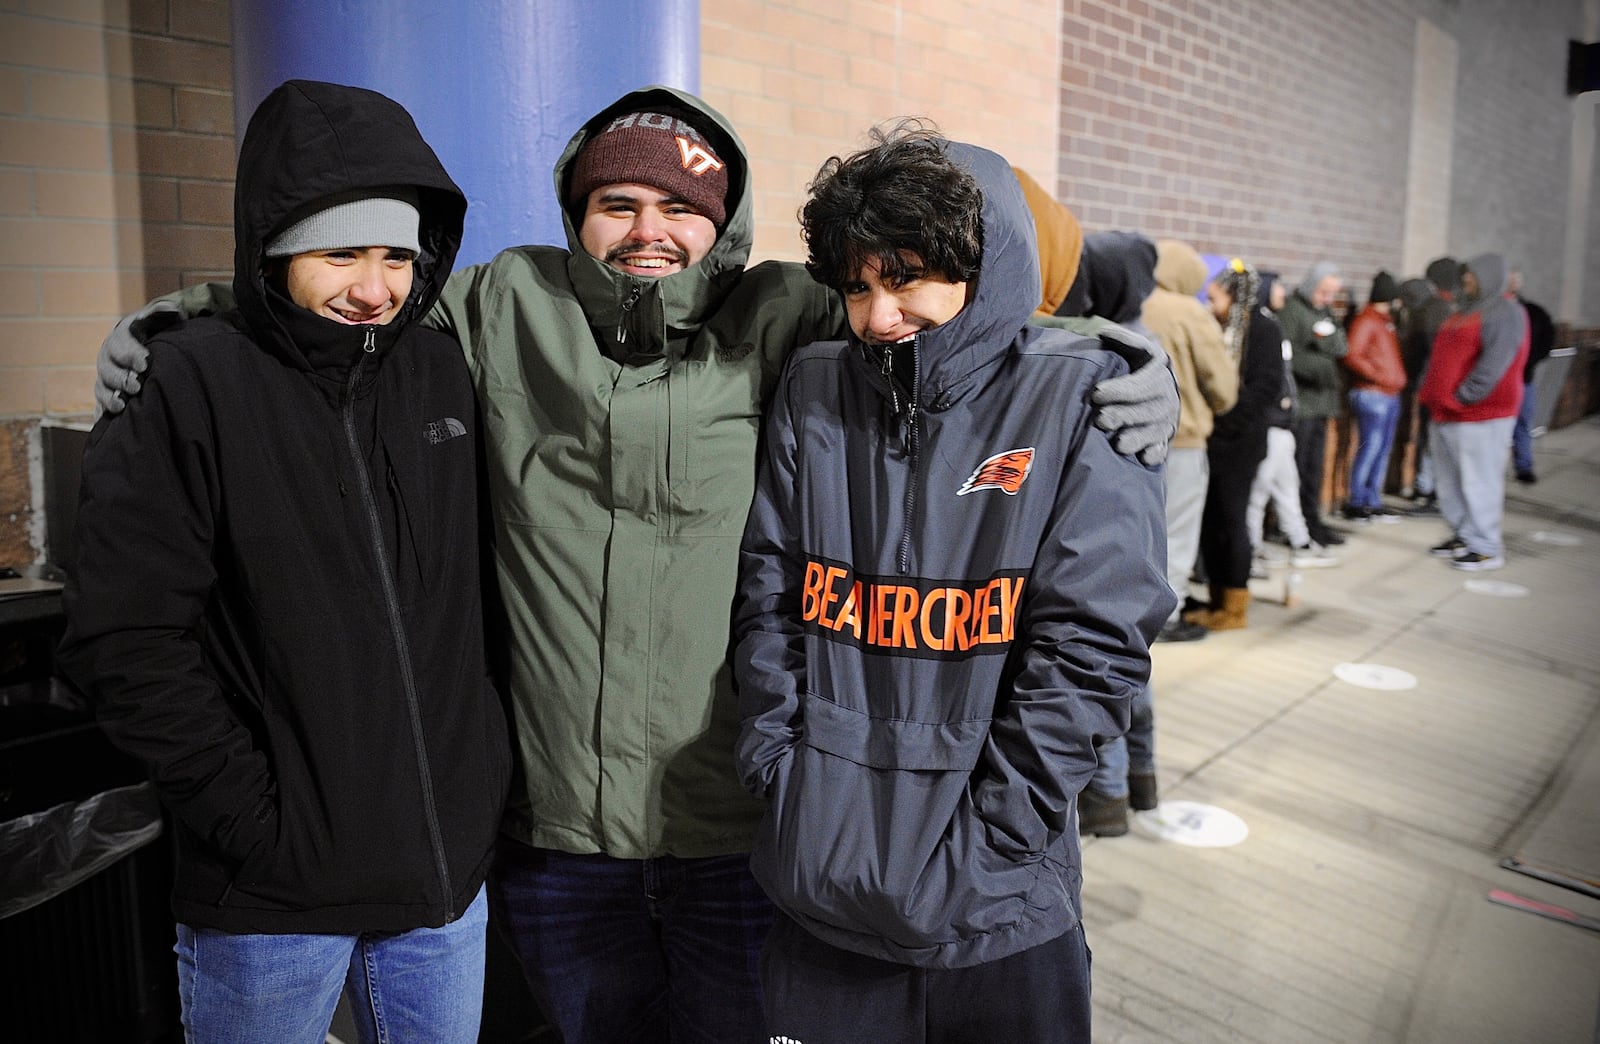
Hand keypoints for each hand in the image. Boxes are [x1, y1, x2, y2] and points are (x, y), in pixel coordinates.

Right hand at [94, 300, 180, 417]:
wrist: (143, 347)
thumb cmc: (152, 333)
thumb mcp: (156, 320)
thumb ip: (162, 313)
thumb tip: (172, 309)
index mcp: (120, 339)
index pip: (122, 345)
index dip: (131, 354)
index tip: (145, 363)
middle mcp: (108, 359)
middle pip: (108, 369)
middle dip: (121, 378)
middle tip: (136, 386)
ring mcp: (105, 378)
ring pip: (102, 388)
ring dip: (110, 397)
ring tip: (122, 405)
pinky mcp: (106, 395)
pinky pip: (100, 405)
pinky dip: (102, 413)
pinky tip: (106, 423)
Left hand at [1091, 329, 1178, 465]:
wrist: (1159, 383)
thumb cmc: (1138, 364)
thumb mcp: (1135, 348)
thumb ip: (1122, 340)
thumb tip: (1102, 333)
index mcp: (1158, 374)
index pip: (1139, 384)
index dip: (1119, 390)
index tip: (1096, 394)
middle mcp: (1166, 398)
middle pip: (1146, 410)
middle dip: (1123, 416)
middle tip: (1100, 420)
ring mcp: (1167, 420)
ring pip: (1155, 432)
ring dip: (1137, 438)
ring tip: (1118, 444)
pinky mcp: (1164, 437)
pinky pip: (1163, 448)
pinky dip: (1155, 453)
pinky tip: (1144, 458)